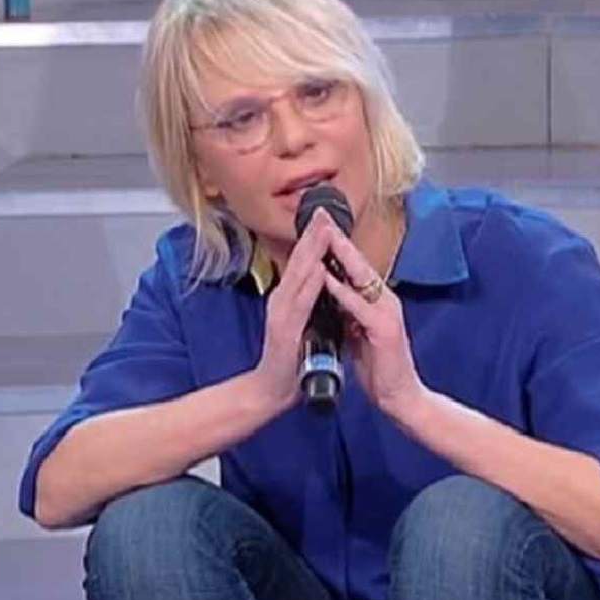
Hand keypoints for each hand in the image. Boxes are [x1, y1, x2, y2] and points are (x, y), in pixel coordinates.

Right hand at [250, 209, 338, 408]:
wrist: (271, 390)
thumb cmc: (291, 358)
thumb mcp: (303, 322)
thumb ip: (310, 301)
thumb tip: (324, 280)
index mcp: (290, 298)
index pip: (305, 262)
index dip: (316, 238)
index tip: (327, 215)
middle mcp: (282, 300)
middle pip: (300, 261)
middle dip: (314, 234)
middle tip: (325, 209)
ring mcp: (282, 313)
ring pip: (300, 276)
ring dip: (312, 252)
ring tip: (323, 229)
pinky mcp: (285, 330)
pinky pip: (301, 304)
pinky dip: (310, 286)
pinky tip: (319, 271)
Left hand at [321, 229, 426, 418]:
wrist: (400, 398)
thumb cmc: (379, 368)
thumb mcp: (359, 334)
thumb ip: (349, 313)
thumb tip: (332, 297)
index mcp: (377, 301)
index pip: (354, 267)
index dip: (336, 245)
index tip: (318, 225)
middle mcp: (385, 300)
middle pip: (358, 263)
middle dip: (337, 239)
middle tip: (320, 216)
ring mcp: (387, 312)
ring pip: (360, 277)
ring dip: (340, 255)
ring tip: (321, 235)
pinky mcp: (384, 329)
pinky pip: (358, 305)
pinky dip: (341, 290)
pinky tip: (327, 278)